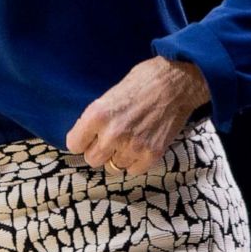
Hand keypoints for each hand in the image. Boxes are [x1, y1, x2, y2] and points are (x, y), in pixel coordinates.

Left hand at [65, 55, 210, 175]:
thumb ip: (98, 117)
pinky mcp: (152, 154)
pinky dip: (134, 162)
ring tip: (126, 141)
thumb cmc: (142, 81)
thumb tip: (87, 134)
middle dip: (98, 151)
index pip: (74, 144)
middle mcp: (112, 134)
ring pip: (113, 167)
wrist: (176, 83)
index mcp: (97, 115)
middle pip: (92, 159)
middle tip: (108, 140)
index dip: (80, 140)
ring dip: (117, 156)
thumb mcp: (110, 94)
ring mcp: (133, 147)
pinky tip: (139, 147)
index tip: (86, 138)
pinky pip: (133, 170)